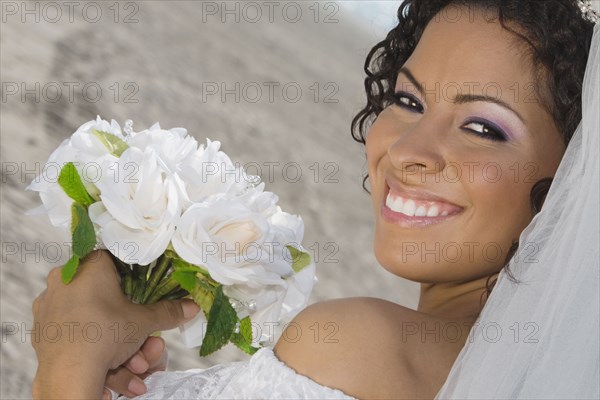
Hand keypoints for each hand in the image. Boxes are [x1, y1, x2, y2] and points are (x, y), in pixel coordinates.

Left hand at [31, 250, 199, 398]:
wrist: (68, 375)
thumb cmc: (105, 335)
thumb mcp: (144, 322)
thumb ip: (168, 311)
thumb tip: (192, 307)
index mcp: (87, 266)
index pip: (114, 260)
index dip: (133, 278)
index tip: (144, 296)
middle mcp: (63, 280)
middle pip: (106, 298)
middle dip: (131, 327)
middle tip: (147, 342)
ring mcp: (49, 307)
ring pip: (93, 321)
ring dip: (120, 346)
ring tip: (136, 366)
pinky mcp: (42, 331)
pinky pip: (77, 336)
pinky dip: (97, 352)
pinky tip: (114, 371)